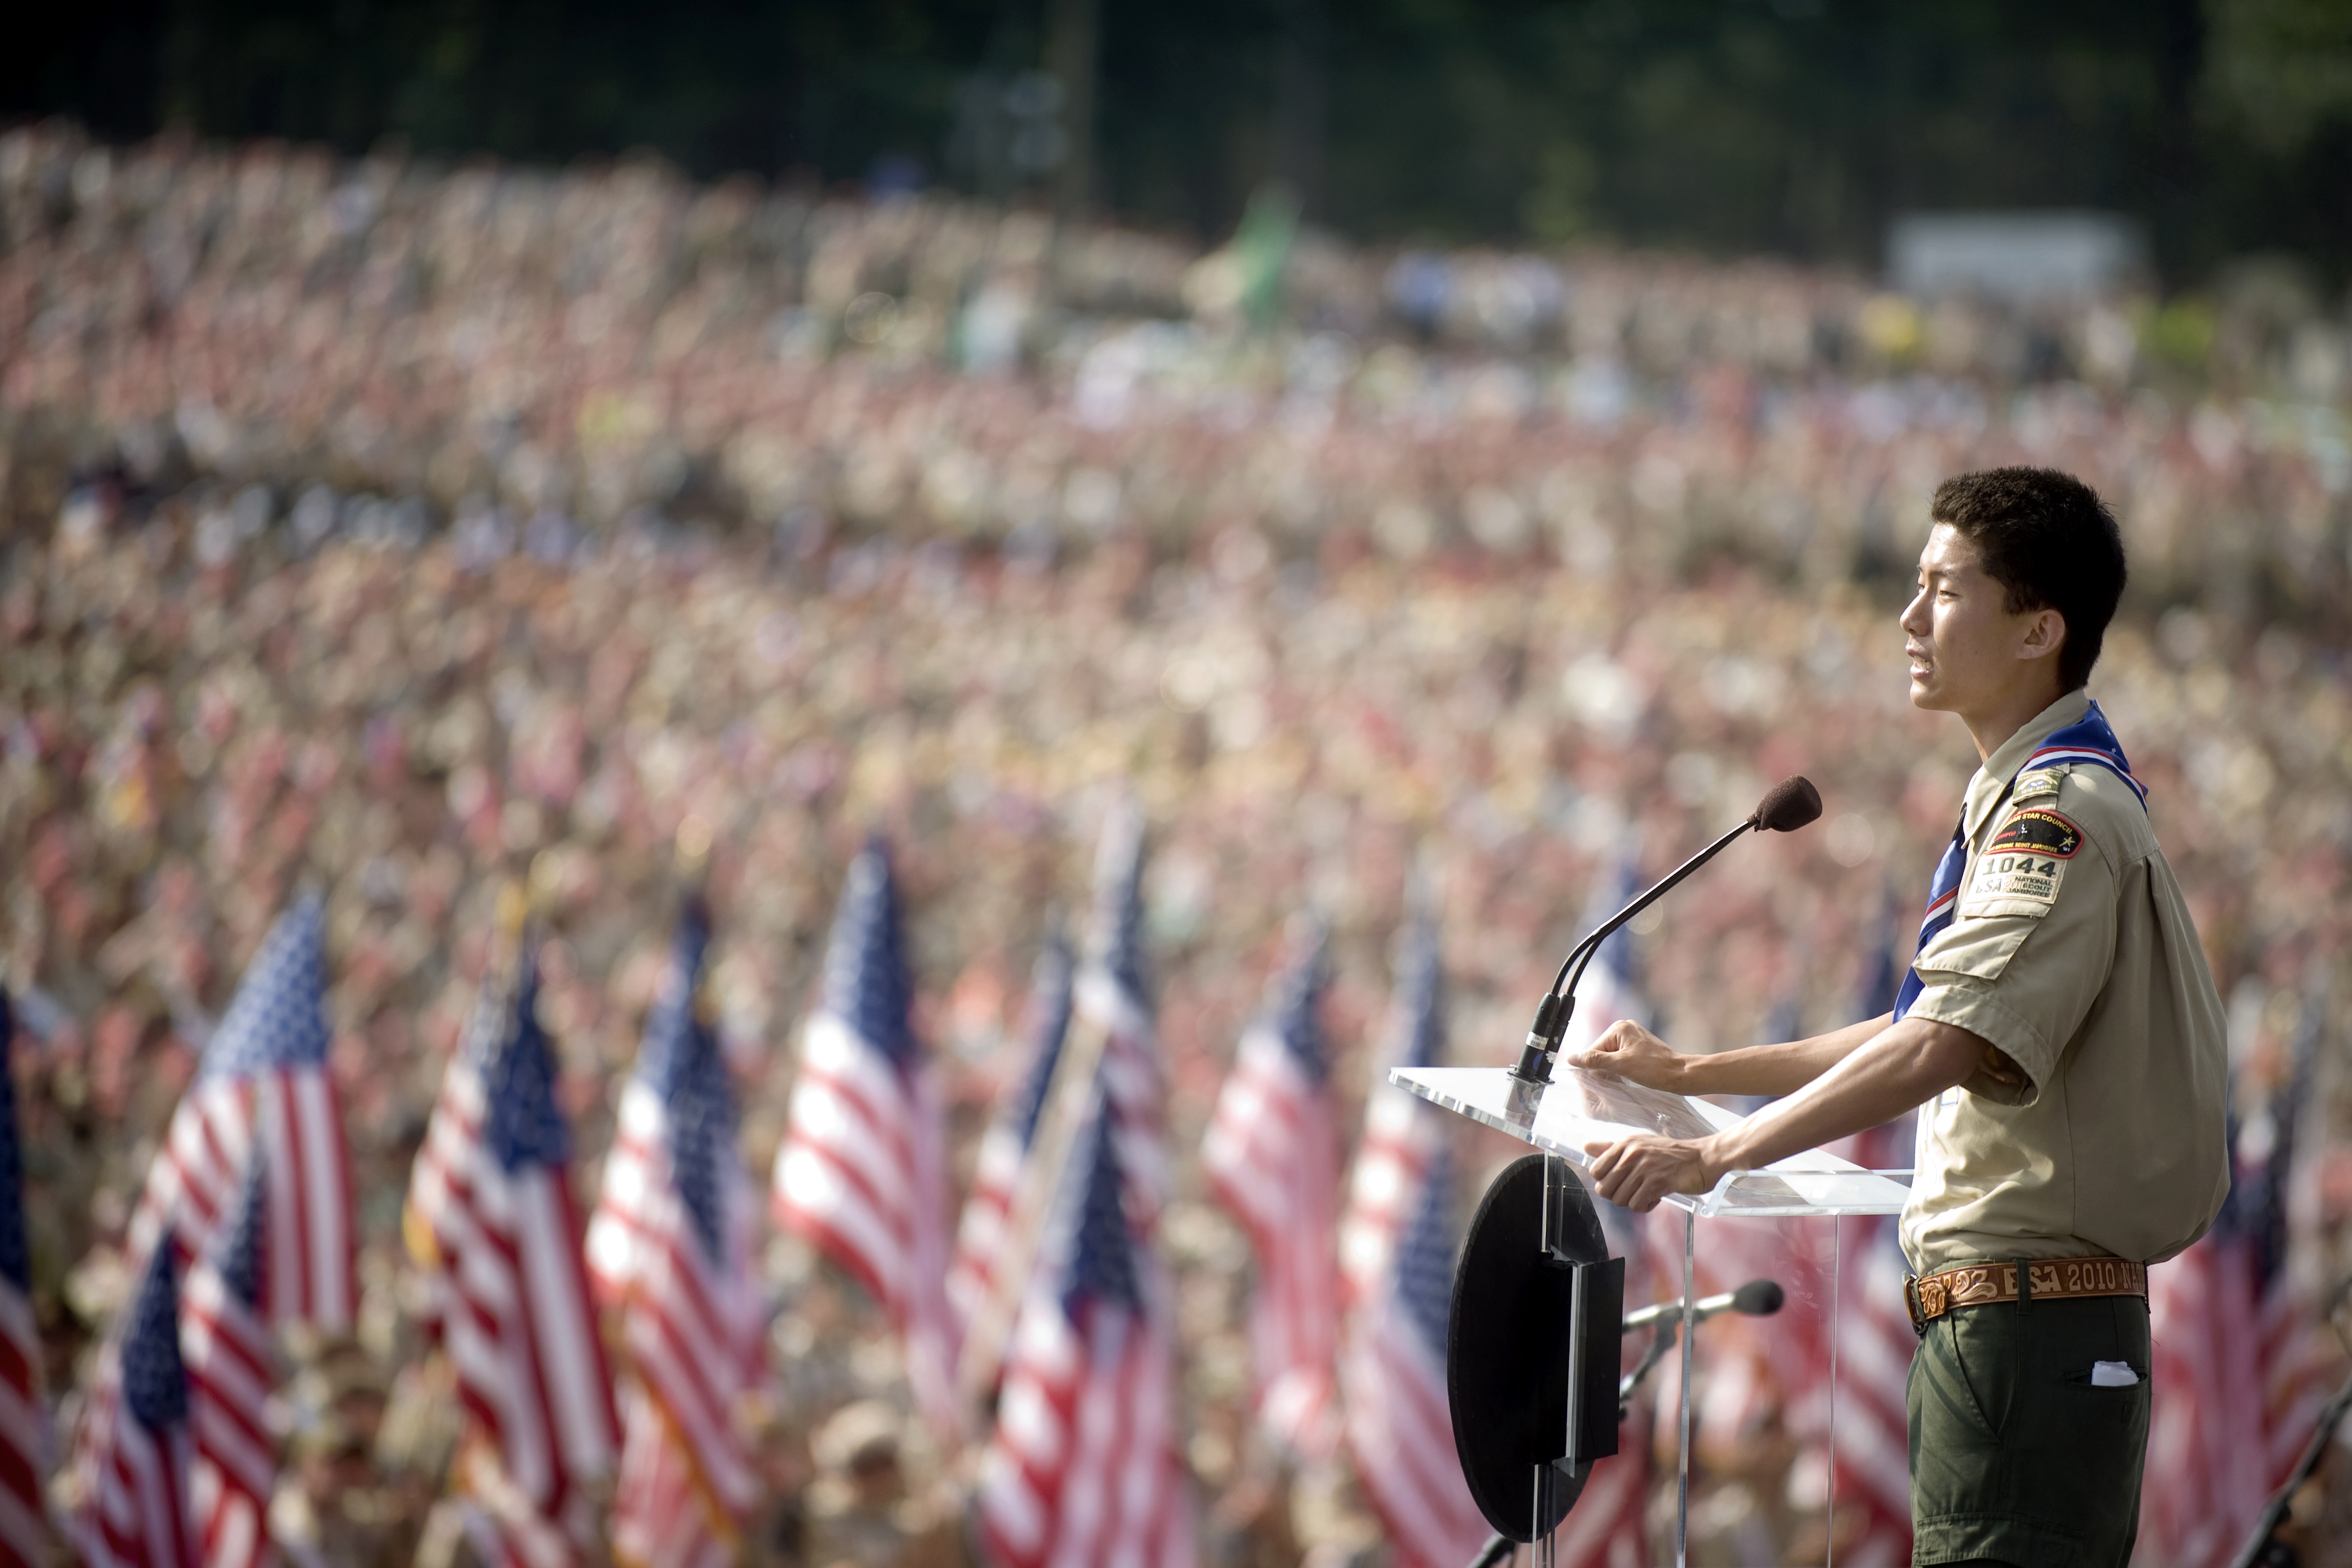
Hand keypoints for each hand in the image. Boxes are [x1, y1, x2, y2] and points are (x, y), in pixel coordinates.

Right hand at [1565, 1019, 1687, 1090]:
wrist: (1681, 1075)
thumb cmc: (1655, 1069)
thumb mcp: (1620, 1065)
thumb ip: (1594, 1060)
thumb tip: (1572, 1057)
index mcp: (1619, 1028)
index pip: (1594, 1049)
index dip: (1594, 1067)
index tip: (1601, 1081)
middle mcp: (1625, 1029)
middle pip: (1602, 1053)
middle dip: (1605, 1069)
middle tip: (1616, 1080)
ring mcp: (1634, 1038)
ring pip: (1612, 1057)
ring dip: (1614, 1071)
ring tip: (1625, 1079)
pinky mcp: (1641, 1048)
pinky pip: (1622, 1058)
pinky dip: (1622, 1069)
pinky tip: (1629, 1077)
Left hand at [1581, 1133, 1718, 1211]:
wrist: (1703, 1158)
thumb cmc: (1671, 1153)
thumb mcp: (1639, 1144)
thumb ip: (1611, 1148)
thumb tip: (1586, 1147)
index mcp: (1625, 1144)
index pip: (1595, 1170)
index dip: (1605, 1181)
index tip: (1620, 1181)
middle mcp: (1632, 1154)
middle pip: (1604, 1188)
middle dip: (1617, 1195)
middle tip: (1633, 1191)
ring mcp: (1645, 1168)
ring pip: (1620, 1199)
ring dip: (1633, 1201)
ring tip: (1647, 1192)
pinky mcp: (1658, 1183)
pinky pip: (1638, 1205)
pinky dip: (1646, 1206)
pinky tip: (1656, 1197)